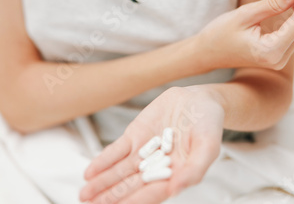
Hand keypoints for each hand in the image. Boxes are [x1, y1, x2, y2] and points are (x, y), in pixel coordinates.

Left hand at [80, 86, 224, 202]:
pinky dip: (102, 161)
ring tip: (84, 195)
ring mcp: (143, 151)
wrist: (199, 98)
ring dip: (102, 183)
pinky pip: (116, 151)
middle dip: (110, 197)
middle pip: (130, 186)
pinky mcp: (135, 136)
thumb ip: (195, 169)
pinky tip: (89, 172)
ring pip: (119, 171)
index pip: (151, 192)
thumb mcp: (209, 146)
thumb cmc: (209, 124)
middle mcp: (156, 167)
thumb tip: (177, 188)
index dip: (134, 201)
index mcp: (175, 174)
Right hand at [198, 0, 293, 70]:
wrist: (207, 53)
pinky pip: (293, 32)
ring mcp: (279, 58)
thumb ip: (272, 4)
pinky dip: (293, 16)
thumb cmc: (220, 35)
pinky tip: (284, 4)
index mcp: (271, 50)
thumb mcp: (244, 15)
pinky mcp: (277, 54)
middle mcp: (279, 58)